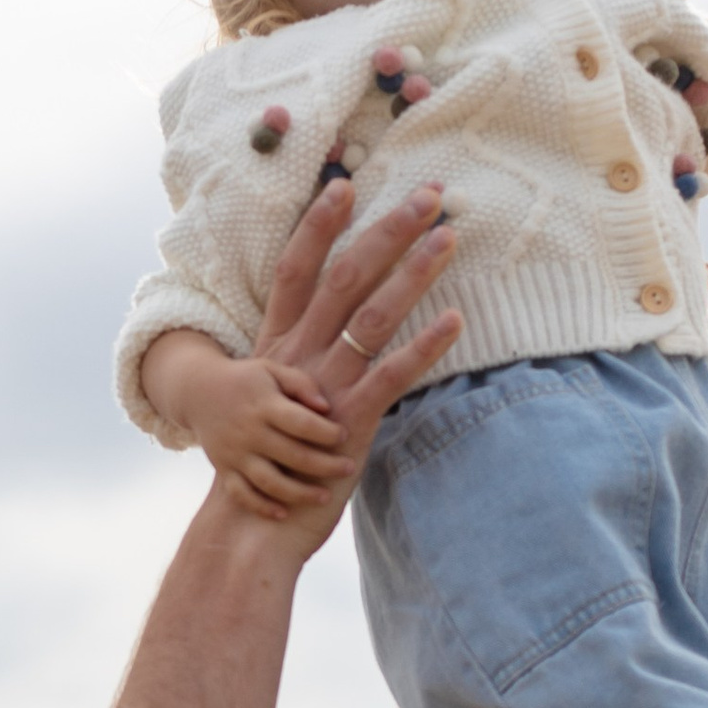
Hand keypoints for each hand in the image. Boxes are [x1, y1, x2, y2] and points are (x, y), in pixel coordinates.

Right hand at [174, 349, 357, 516]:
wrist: (197, 391)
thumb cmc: (247, 380)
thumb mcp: (272, 370)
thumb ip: (301, 384)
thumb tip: (326, 408)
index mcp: (264, 405)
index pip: (301, 423)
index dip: (326, 432)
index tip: (344, 435)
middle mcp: (249, 432)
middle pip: (292, 455)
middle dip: (325, 465)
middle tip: (349, 468)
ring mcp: (235, 454)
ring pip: (269, 481)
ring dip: (299, 493)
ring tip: (324, 498)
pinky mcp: (224, 469)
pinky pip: (242, 494)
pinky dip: (261, 506)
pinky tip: (284, 513)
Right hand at [238, 179, 460, 526]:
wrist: (251, 525)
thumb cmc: (271, 466)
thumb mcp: (282, 406)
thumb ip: (305, 371)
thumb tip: (337, 344)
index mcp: (278, 347)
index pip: (295, 269)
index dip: (318, 224)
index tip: (344, 182)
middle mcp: (298, 357)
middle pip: (343, 275)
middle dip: (386, 229)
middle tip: (427, 193)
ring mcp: (323, 386)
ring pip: (371, 315)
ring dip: (413, 273)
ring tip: (448, 238)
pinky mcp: (348, 421)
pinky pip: (390, 375)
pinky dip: (425, 346)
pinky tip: (456, 320)